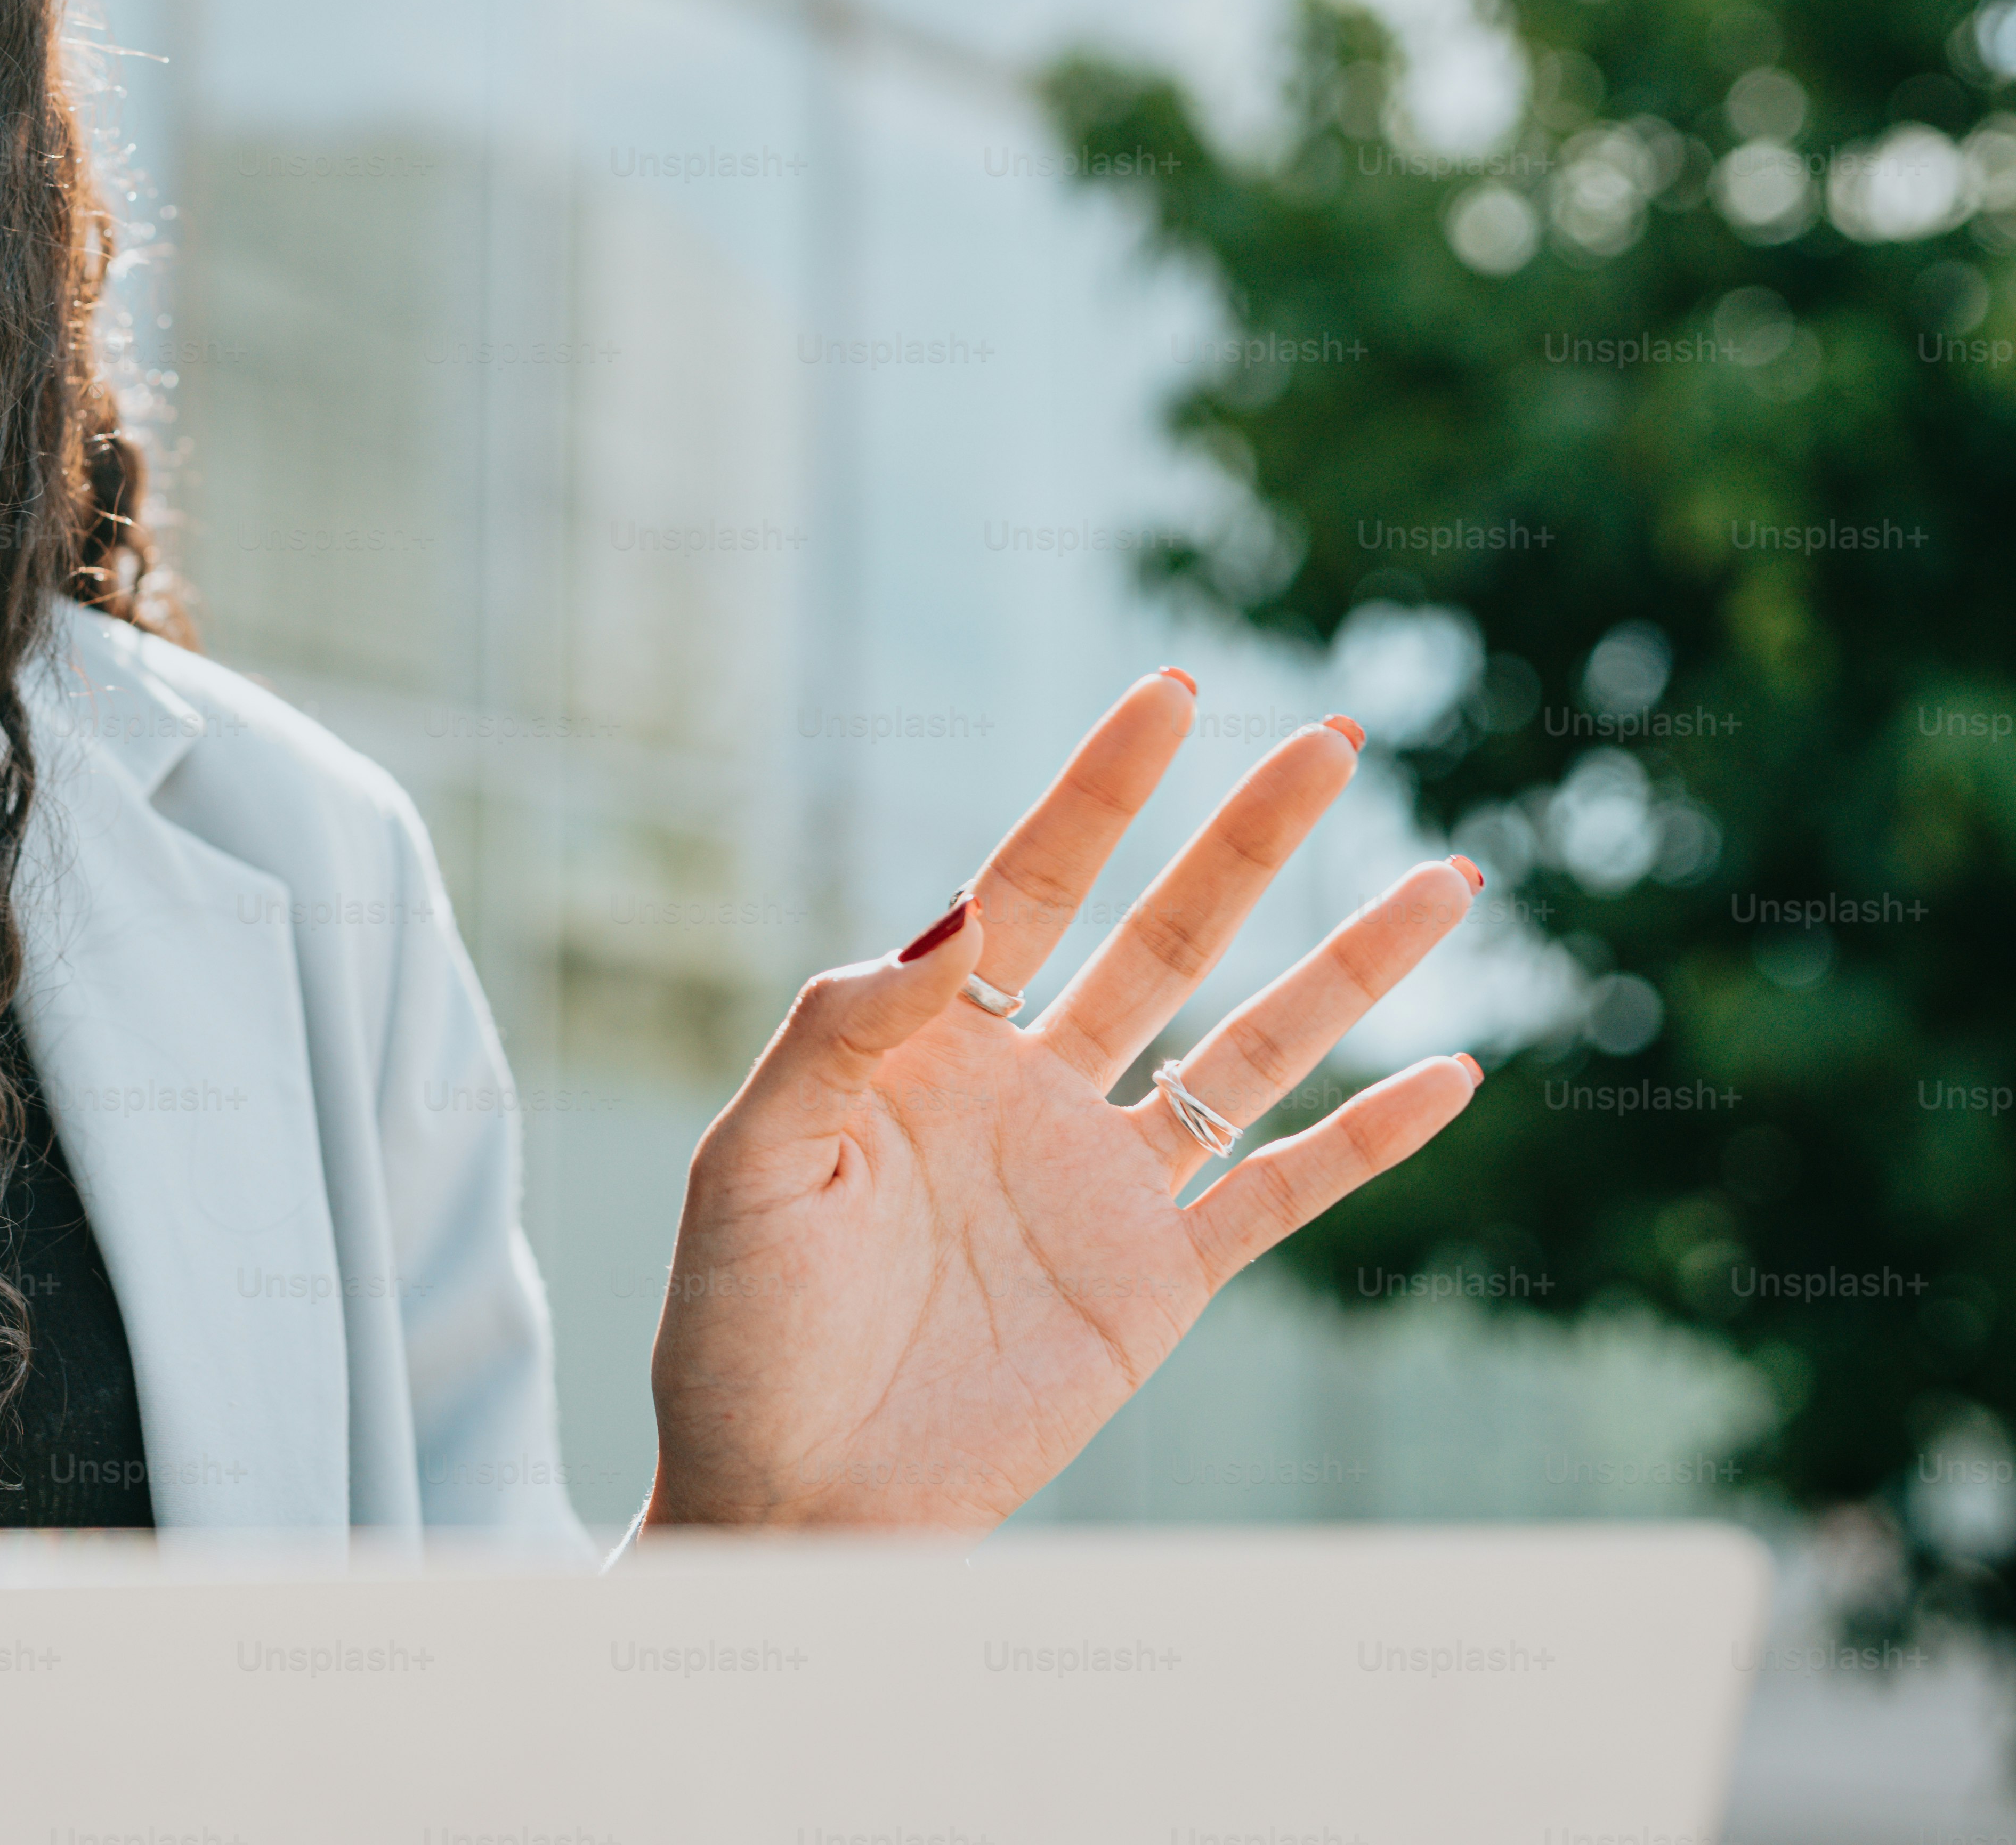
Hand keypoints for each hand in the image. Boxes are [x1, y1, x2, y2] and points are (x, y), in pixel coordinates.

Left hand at [642, 668, 1481, 1530]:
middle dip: (1245, 841)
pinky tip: (1454, 1073)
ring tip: (1445, 880)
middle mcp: (1030, 1092)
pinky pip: (1282, 1193)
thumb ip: (843, 1028)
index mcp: (927, 1046)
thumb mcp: (751, 1161)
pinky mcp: (1157, 1284)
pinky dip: (1371, 1141)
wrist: (784, 1497)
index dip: (1099, 791)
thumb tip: (958, 913)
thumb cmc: (737, 1334)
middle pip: (1163, 937)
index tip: (1172, 694)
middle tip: (1333, 740)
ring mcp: (1103, 1184)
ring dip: (1348, 969)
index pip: (1031, 885)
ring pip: (1251, 1047)